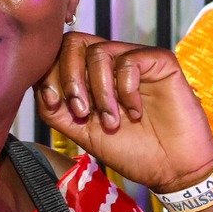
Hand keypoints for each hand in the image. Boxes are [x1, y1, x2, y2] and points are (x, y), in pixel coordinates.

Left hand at [36, 33, 212, 192]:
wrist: (173, 169)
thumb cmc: (132, 150)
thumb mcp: (83, 133)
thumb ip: (56, 111)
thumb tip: (39, 89)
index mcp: (90, 75)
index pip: (58, 53)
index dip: (49, 74)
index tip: (54, 104)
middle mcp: (111, 62)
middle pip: (74, 42)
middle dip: (69, 78)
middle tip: (80, 112)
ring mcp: (136, 59)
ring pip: (99, 51)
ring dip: (99, 91)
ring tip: (111, 121)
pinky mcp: (161, 62)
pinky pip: (131, 60)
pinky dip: (126, 90)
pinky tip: (135, 112)